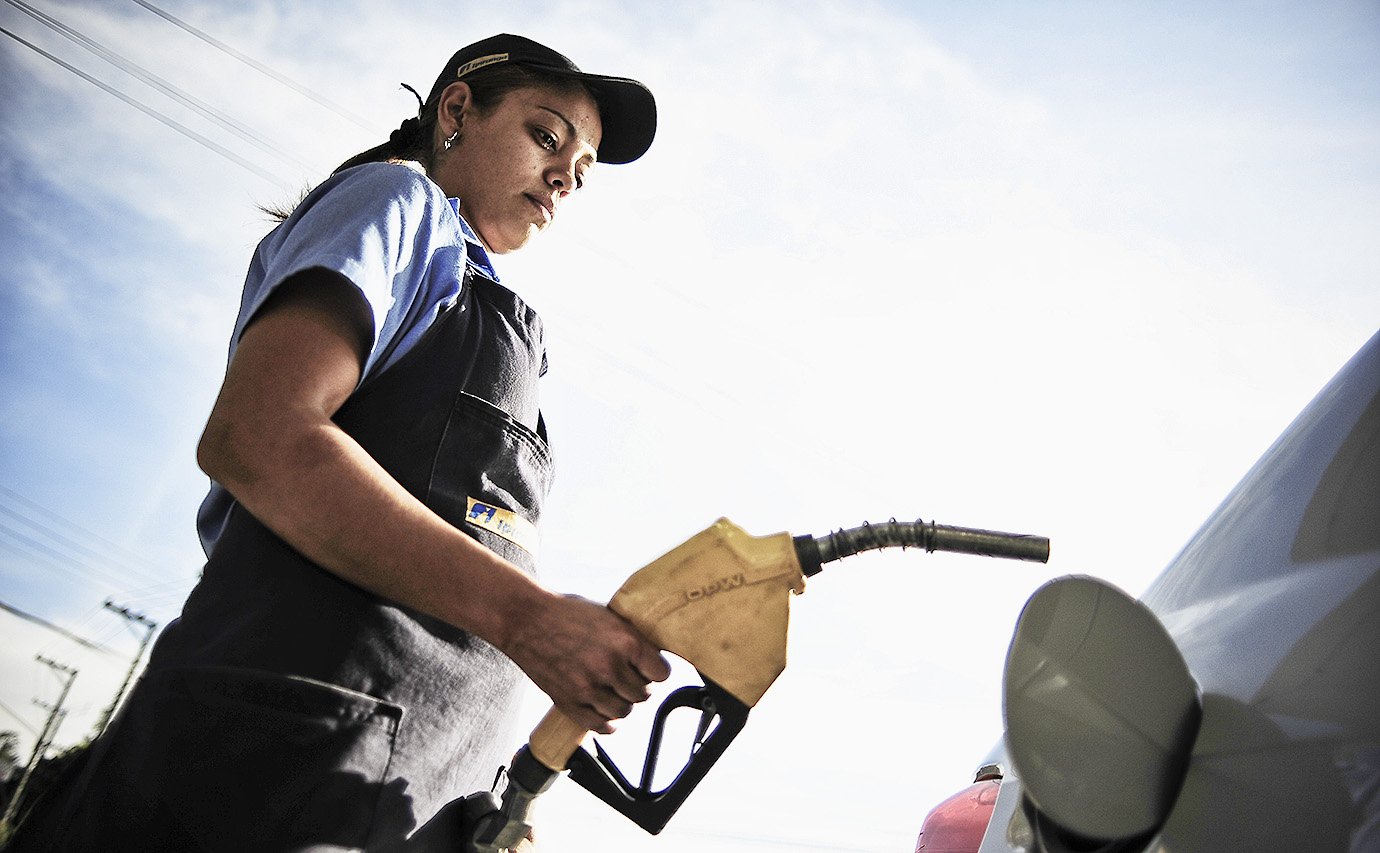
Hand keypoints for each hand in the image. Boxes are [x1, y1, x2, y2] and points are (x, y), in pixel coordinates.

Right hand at [504, 594, 669, 733]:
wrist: (526, 620)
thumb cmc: (565, 613)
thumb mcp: (608, 616)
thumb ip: (630, 638)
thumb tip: (651, 657)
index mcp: (626, 641)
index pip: (662, 674)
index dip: (656, 671)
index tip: (649, 669)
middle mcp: (610, 667)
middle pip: (643, 694)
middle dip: (638, 686)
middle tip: (627, 678)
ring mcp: (589, 688)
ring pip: (624, 711)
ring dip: (622, 703)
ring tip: (612, 691)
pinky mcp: (570, 702)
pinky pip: (600, 725)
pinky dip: (606, 722)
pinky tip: (603, 710)